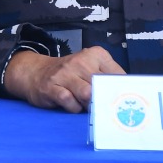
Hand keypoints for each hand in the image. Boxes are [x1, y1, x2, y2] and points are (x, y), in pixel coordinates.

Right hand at [3, 46, 124, 112]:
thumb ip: (108, 79)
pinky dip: (74, 108)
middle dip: (103, 99)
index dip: (121, 91)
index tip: (122, 100)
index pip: (118, 75)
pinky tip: (71, 104)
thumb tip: (127, 96)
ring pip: (88, 95)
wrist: (36, 72)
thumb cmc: (71, 75)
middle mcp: (81, 61)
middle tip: (102, 105)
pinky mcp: (52, 87)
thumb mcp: (91, 69)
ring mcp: (65, 73)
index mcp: (95, 55)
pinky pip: (70, 103)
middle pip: (102, 86)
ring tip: (86, 104)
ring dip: (89, 105)